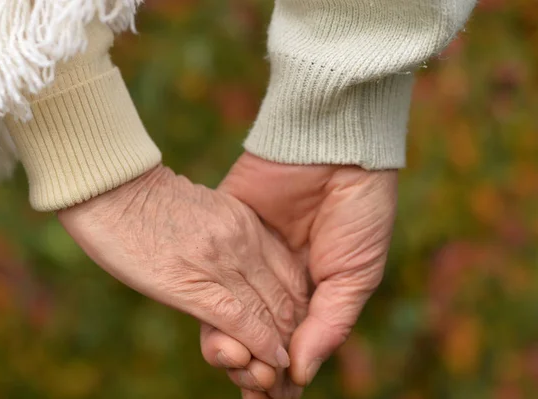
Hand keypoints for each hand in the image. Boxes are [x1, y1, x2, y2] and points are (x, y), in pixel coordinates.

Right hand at [58, 165, 308, 369]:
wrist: (112, 189)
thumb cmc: (146, 201)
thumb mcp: (203, 211)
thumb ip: (226, 236)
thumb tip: (233, 265)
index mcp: (245, 222)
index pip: (290, 273)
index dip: (300, 307)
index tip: (298, 331)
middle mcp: (243, 241)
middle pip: (286, 295)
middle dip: (296, 333)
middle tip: (299, 361)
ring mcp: (222, 262)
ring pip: (270, 311)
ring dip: (281, 348)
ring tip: (286, 372)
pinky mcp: (196, 284)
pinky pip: (242, 320)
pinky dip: (261, 345)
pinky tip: (272, 361)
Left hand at [202, 153, 396, 394]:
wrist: (333, 146)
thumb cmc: (359, 210)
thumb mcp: (356, 274)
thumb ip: (328, 324)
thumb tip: (300, 374)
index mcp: (312, 291)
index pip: (293, 344)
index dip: (286, 376)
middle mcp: (276, 281)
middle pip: (258, 337)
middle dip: (256, 370)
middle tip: (257, 391)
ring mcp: (248, 260)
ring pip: (230, 317)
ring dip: (232, 351)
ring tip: (238, 371)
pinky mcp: (224, 235)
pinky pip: (211, 283)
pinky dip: (212, 315)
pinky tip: (219, 342)